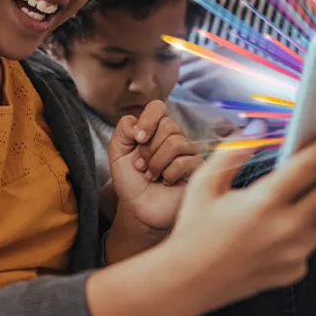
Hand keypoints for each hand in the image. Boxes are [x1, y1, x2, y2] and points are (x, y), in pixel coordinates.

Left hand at [108, 101, 202, 234]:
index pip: (158, 107)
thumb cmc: (130, 180)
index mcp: (156, 129)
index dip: (148, 120)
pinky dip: (169, 174)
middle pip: (168, 125)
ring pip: (176, 143)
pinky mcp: (197, 168)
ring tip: (151, 175)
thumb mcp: (117, 152)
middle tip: (141, 166)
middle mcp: (175, 136)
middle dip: (148, 149)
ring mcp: (188, 152)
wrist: (138, 207)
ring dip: (156, 163)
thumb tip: (141, 125)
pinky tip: (165, 182)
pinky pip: (185, 162)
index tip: (138, 139)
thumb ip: (124, 129)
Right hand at [160, 128, 315, 315]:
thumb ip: (232, 153)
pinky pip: (315, 242)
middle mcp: (286, 229)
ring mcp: (294, 253)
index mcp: (263, 203)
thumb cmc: (194, 230)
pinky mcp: (294, 270)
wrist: (188, 283)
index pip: (308, 167)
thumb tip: (256, 129)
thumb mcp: (204, 185)